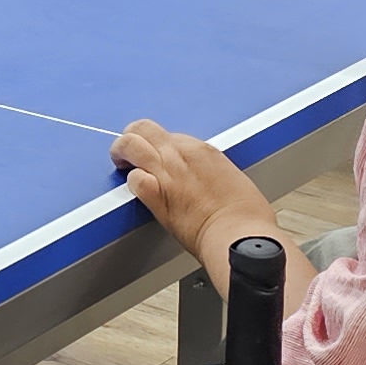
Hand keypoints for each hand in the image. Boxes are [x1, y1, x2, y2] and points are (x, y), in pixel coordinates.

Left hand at [111, 120, 289, 288]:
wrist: (239, 236)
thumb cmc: (245, 216)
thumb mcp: (233, 180)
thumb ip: (212, 173)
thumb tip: (203, 180)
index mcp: (204, 151)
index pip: (171, 135)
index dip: (162, 146)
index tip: (161, 156)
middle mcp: (182, 156)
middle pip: (145, 128)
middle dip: (134, 135)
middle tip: (128, 149)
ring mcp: (167, 174)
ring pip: (131, 144)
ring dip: (122, 151)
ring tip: (120, 161)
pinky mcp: (156, 196)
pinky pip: (133, 178)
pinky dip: (130, 182)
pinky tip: (134, 188)